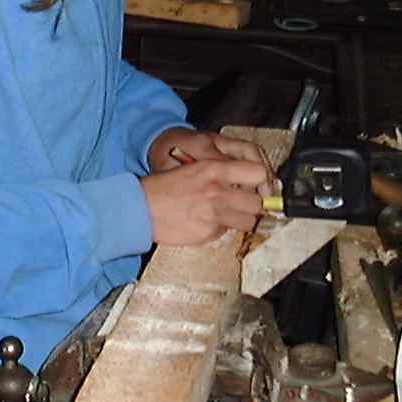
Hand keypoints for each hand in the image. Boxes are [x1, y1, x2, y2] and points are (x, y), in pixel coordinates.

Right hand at [143, 128, 273, 245]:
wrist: (139, 209)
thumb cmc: (163, 188)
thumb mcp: (193, 168)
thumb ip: (220, 173)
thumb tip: (247, 182)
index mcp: (213, 168)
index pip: (258, 173)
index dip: (262, 182)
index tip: (262, 187)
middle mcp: (217, 191)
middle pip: (258, 203)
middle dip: (254, 205)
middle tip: (245, 204)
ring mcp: (214, 214)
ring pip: (248, 221)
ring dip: (242, 219)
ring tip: (227, 214)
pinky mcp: (208, 233)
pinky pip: (226, 232)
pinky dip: (221, 228)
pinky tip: (206, 222)